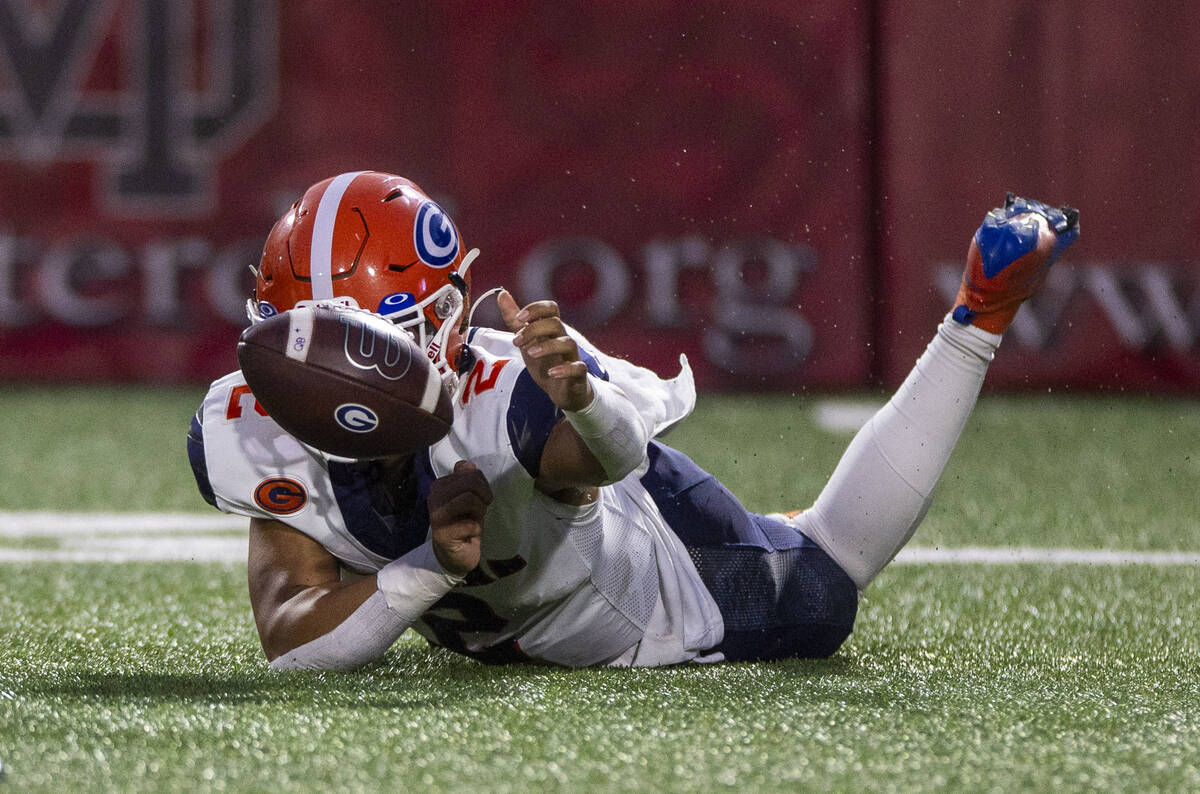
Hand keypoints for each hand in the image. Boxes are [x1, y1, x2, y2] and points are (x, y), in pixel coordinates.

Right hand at [427, 460, 490, 576]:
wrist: (457, 554)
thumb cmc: (465, 523)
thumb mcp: (469, 496)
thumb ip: (468, 478)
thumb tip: (467, 465)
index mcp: (440, 485)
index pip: (469, 471)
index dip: (482, 483)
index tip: (482, 497)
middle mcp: (434, 497)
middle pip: (471, 482)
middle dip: (484, 496)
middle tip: (482, 509)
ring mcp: (436, 515)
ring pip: (470, 498)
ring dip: (480, 511)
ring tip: (475, 520)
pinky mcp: (442, 534)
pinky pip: (470, 524)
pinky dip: (476, 529)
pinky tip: (469, 534)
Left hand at [497, 289, 592, 411]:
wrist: (563, 392)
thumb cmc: (546, 363)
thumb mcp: (527, 341)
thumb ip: (515, 320)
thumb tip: (502, 294)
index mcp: (552, 330)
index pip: (551, 308)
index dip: (536, 308)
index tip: (519, 318)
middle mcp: (563, 339)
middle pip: (556, 323)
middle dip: (534, 329)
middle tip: (516, 341)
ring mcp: (572, 356)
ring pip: (568, 342)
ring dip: (547, 346)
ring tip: (530, 353)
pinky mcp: (578, 375)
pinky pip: (578, 368)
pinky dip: (565, 370)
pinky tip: (551, 373)